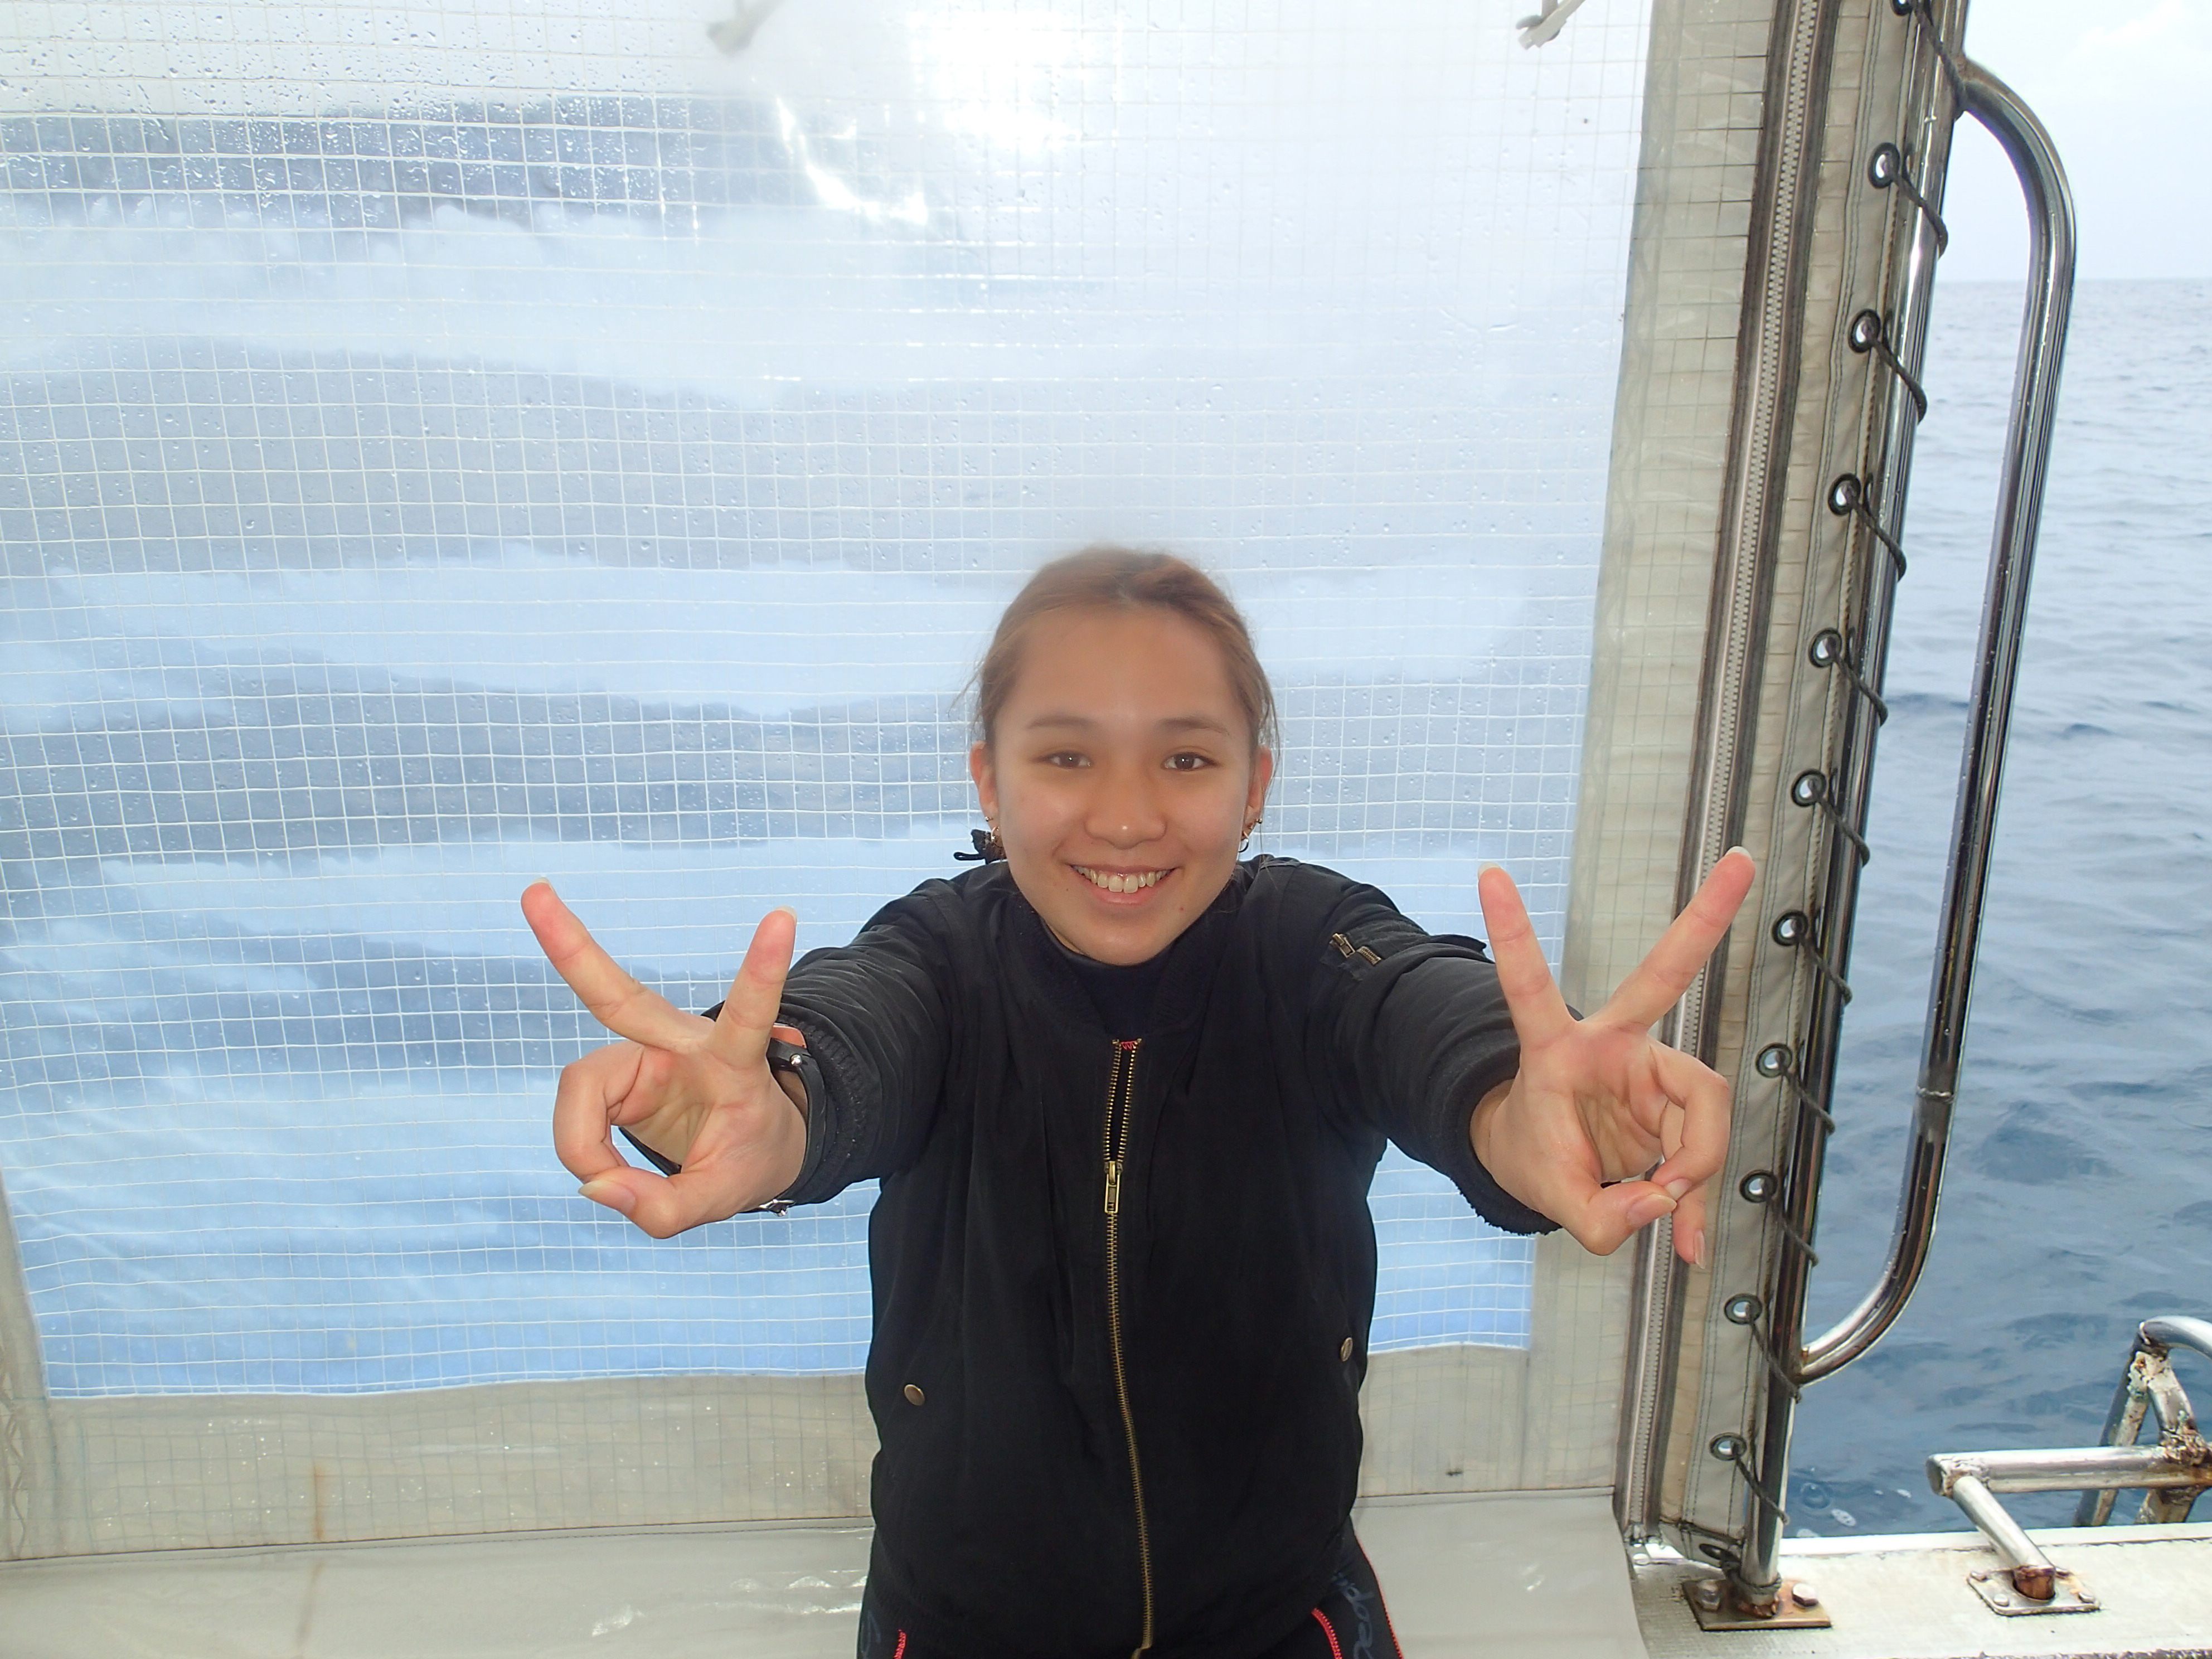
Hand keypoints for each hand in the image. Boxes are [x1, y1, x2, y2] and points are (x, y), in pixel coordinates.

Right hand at [522, 881, 809, 1237]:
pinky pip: (577, 1111)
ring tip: (603, 1183)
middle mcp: (680, 1042)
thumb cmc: (746, 1157)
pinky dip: (582, 1149)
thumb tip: (594, 1186)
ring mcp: (641, 1050)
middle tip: (534, 891)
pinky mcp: (613, 1071)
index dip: (763, 968)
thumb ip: (663, 1208)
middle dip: (572, 947)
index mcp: (732, 1061)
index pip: (750, 1012)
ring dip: (581, 1142)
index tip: (784, 914)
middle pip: (619, 997)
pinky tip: (601, 1173)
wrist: (747, 1148)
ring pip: (581, 1086)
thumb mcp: (723, 1196)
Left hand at [1470, 849, 1756, 1264]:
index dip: (1511, 931)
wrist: (1545, 1169)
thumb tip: (1661, 1205)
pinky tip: (1692, 1245)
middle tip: (1742, 859)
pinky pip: (1703, 1154)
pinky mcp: (1676, 1107)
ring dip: (1693, 1172)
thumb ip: (1598, 1216)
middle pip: (1664, 978)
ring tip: (1664, 1215)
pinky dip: (1699, 1202)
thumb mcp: (1547, 1194)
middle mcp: (1612, 1046)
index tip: (1488, 871)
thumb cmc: (1532, 1156)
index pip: (1529, 984)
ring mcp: (1650, 1073)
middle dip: (1706, 918)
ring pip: (1702, 1111)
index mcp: (1556, 1048)